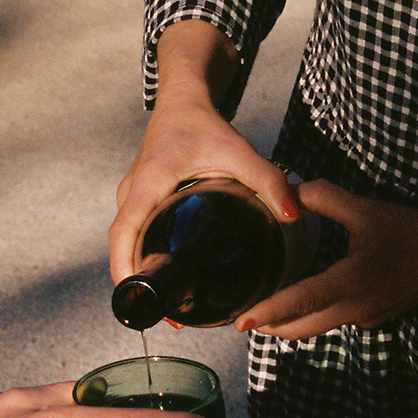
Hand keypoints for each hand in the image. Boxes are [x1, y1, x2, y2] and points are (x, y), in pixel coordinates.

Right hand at [110, 93, 298, 287]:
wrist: (183, 101)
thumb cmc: (204, 125)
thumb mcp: (238, 150)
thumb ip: (267, 180)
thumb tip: (293, 214)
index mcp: (147, 185)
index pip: (123, 234)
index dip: (126, 270)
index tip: (139, 300)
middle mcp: (132, 193)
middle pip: (124, 246)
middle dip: (139, 284)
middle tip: (169, 316)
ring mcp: (133, 196)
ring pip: (129, 242)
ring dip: (142, 273)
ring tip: (171, 306)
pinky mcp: (140, 198)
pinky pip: (136, 233)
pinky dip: (145, 256)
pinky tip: (171, 276)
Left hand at [239, 182, 417, 336]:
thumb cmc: (415, 231)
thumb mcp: (368, 209)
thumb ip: (326, 198)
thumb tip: (292, 190)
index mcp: (352, 282)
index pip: (301, 303)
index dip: (268, 312)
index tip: (241, 321)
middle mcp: (357, 308)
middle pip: (302, 329)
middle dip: (269, 327)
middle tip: (239, 318)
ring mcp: (366, 317)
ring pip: (317, 328)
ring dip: (289, 325)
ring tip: (262, 313)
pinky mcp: (374, 317)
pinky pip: (335, 321)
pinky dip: (312, 317)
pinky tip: (302, 300)